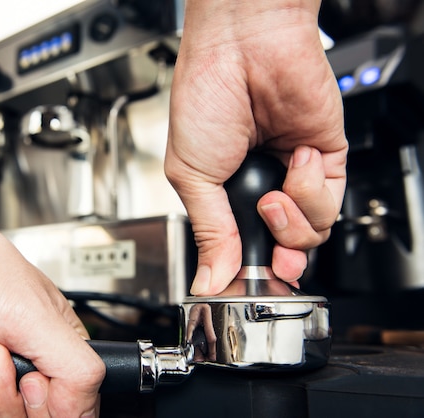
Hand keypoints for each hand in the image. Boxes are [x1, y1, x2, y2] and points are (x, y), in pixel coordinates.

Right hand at [164, 0, 347, 294]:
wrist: (243, 51)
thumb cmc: (205, 97)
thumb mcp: (190, 176)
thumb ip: (208, 232)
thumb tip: (210, 278)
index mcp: (222, 195)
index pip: (239, 249)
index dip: (246, 272)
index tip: (244, 285)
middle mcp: (259, 189)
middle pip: (280, 249)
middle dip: (278, 258)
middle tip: (270, 257)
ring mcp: (292, 178)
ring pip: (309, 234)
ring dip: (292, 219)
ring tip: (274, 192)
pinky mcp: (325, 162)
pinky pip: (329, 202)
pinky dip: (312, 188)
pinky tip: (296, 160)